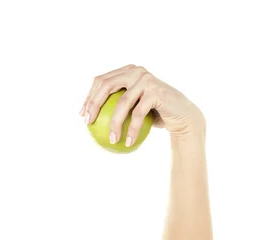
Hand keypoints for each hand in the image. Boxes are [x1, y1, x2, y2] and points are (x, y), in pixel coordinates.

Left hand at [79, 64, 205, 145]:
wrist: (182, 116)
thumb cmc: (153, 115)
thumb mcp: (132, 108)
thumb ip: (113, 106)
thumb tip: (87, 119)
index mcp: (127, 72)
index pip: (101, 81)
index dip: (88, 97)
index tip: (82, 116)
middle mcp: (136, 71)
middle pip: (107, 86)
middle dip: (93, 104)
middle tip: (88, 123)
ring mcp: (146, 79)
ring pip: (122, 103)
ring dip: (114, 124)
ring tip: (111, 140)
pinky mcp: (156, 92)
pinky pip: (138, 114)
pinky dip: (132, 130)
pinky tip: (126, 143)